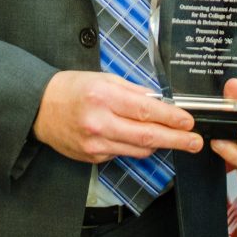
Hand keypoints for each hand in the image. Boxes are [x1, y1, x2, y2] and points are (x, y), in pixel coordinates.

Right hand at [32, 70, 202, 163]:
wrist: (40, 108)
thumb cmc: (73, 88)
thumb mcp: (104, 79)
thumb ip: (133, 90)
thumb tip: (158, 101)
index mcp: (104, 98)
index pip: (146, 111)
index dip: (171, 118)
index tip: (188, 121)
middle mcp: (99, 123)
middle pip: (146, 136)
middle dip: (176, 140)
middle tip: (195, 142)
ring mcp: (95, 144)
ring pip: (137, 150)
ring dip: (159, 145)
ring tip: (175, 139)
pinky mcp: (91, 157)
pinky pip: (122, 154)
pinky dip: (134, 147)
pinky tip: (135, 137)